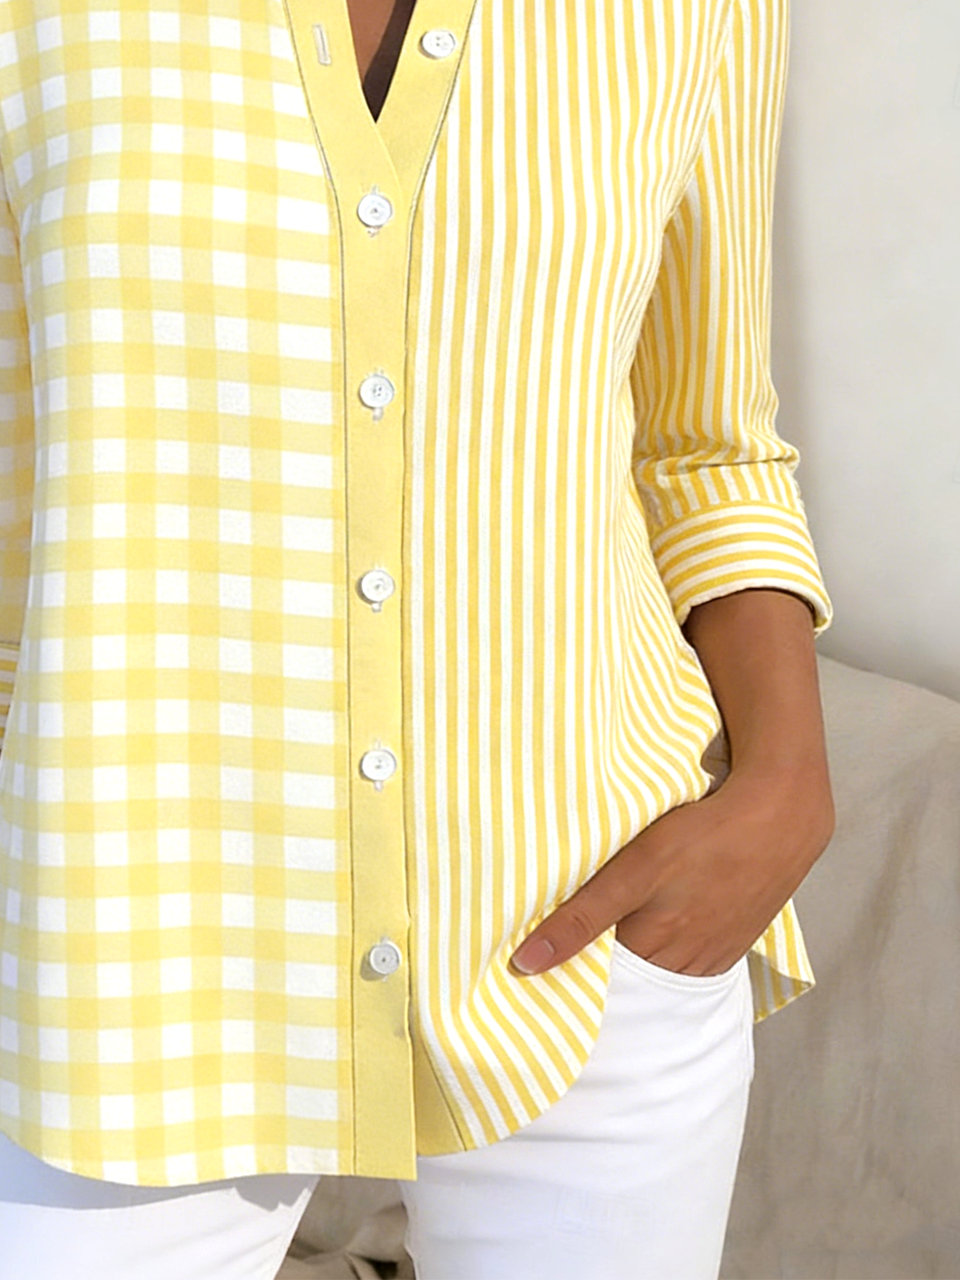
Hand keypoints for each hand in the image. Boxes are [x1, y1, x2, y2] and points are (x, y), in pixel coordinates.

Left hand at [508, 762, 834, 976]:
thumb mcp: (634, 871)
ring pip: (661, 969)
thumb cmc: (704, 835)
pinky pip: (692, 958)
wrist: (782, 815)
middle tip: (568, 948)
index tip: (541, 965)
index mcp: (655, 951)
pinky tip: (662, 923)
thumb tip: (526, 963)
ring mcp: (715, 954)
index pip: (598, 983)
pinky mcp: (735, 939)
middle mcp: (686, 965)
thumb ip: (580, 918)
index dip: (571, 973)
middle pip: (631, 980)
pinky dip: (670, 949)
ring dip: (639, 957)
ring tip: (616, 930)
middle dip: (602, 968)